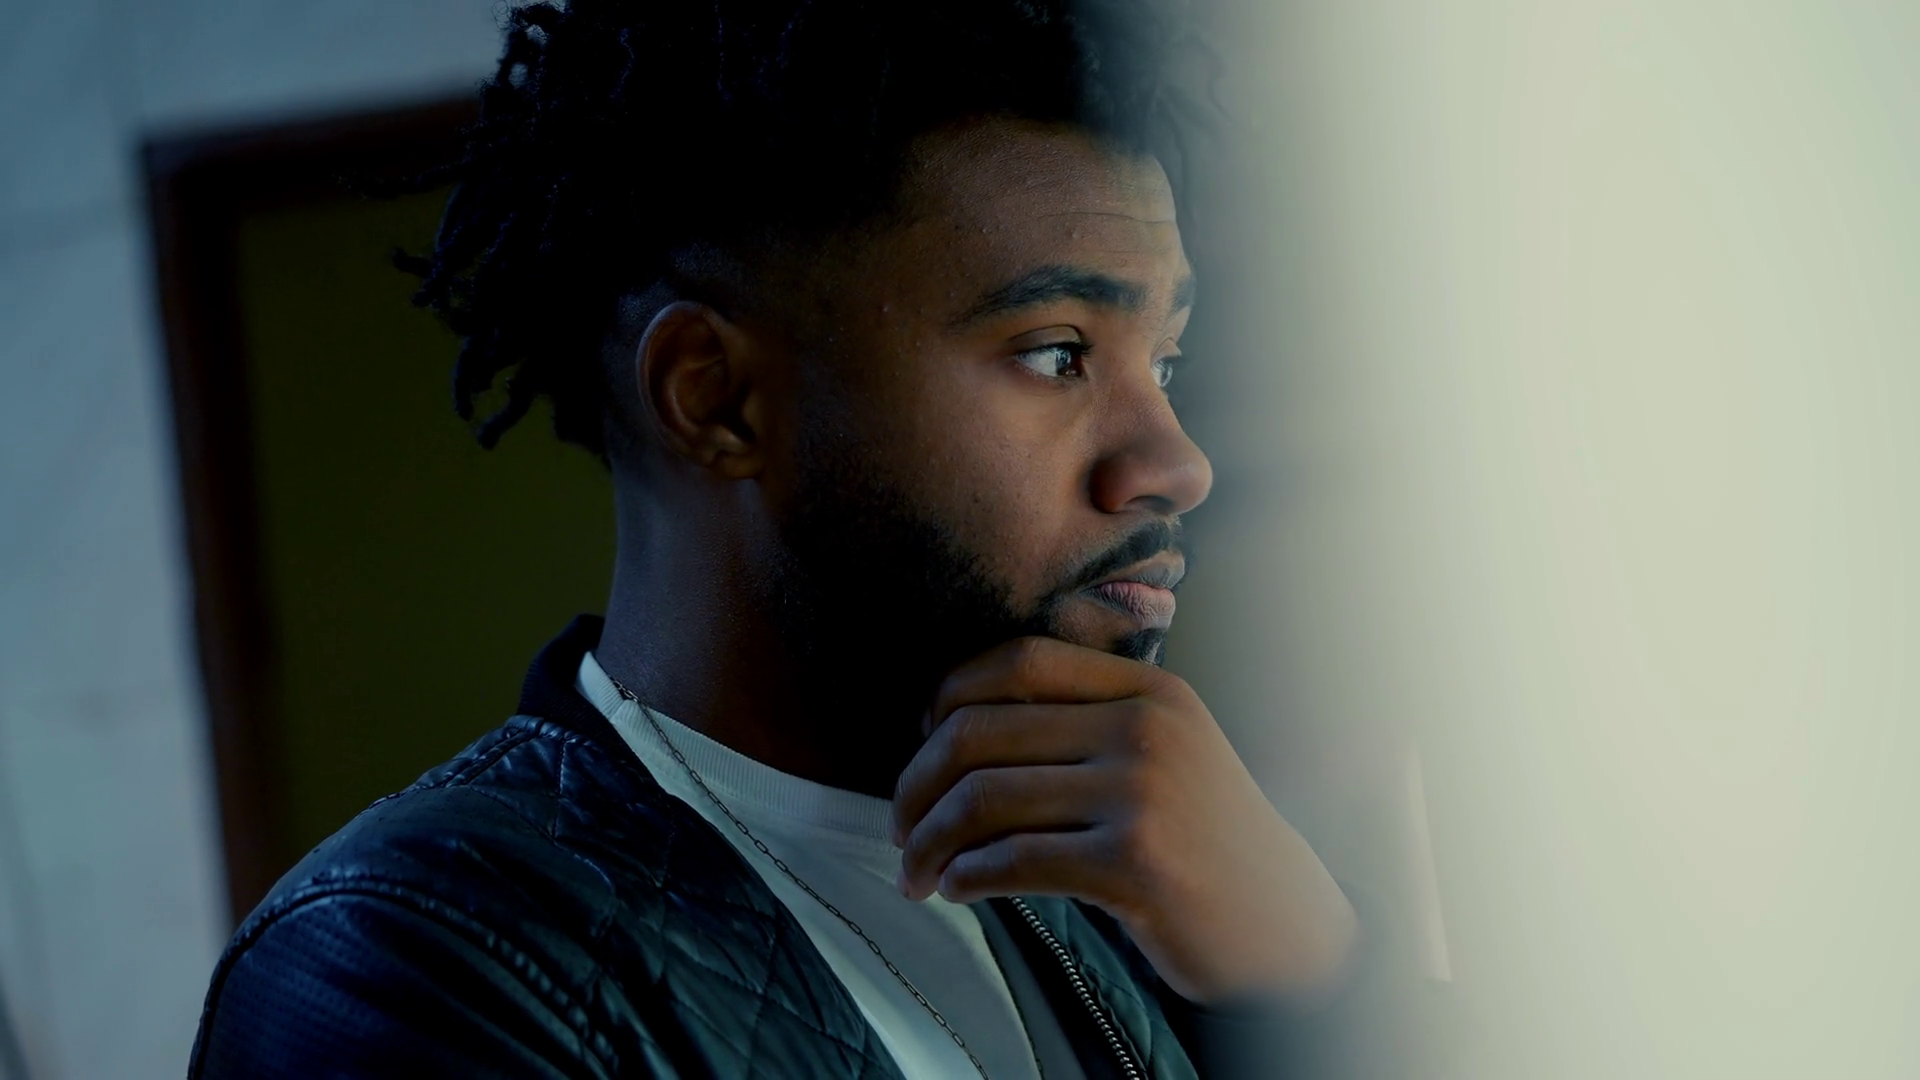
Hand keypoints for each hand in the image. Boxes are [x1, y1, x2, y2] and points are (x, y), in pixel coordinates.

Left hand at [891, 636, 1357, 1003]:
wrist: (1287, 923)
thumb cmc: (1203, 840)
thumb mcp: (1163, 751)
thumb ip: (1084, 722)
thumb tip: (952, 725)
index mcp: (1148, 688)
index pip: (1017, 661)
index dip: (947, 698)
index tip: (921, 744)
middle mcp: (1146, 728)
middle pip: (981, 730)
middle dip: (916, 783)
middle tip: (900, 824)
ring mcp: (1143, 794)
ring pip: (985, 799)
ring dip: (929, 841)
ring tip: (915, 870)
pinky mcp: (1135, 864)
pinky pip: (1013, 861)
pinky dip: (966, 876)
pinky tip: (955, 889)